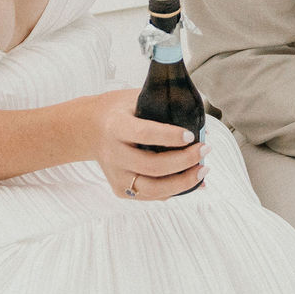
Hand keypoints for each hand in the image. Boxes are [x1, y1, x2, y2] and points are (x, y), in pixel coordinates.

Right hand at [85, 89, 202, 199]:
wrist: (88, 129)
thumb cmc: (120, 111)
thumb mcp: (135, 98)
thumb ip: (162, 106)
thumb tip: (200, 120)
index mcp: (116, 127)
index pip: (144, 134)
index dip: (170, 136)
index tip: (191, 134)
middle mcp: (113, 154)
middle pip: (152, 166)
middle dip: (184, 161)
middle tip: (205, 149)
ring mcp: (116, 175)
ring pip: (153, 188)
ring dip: (183, 183)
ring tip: (203, 170)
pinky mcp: (120, 189)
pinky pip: (151, 195)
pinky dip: (175, 191)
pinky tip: (193, 182)